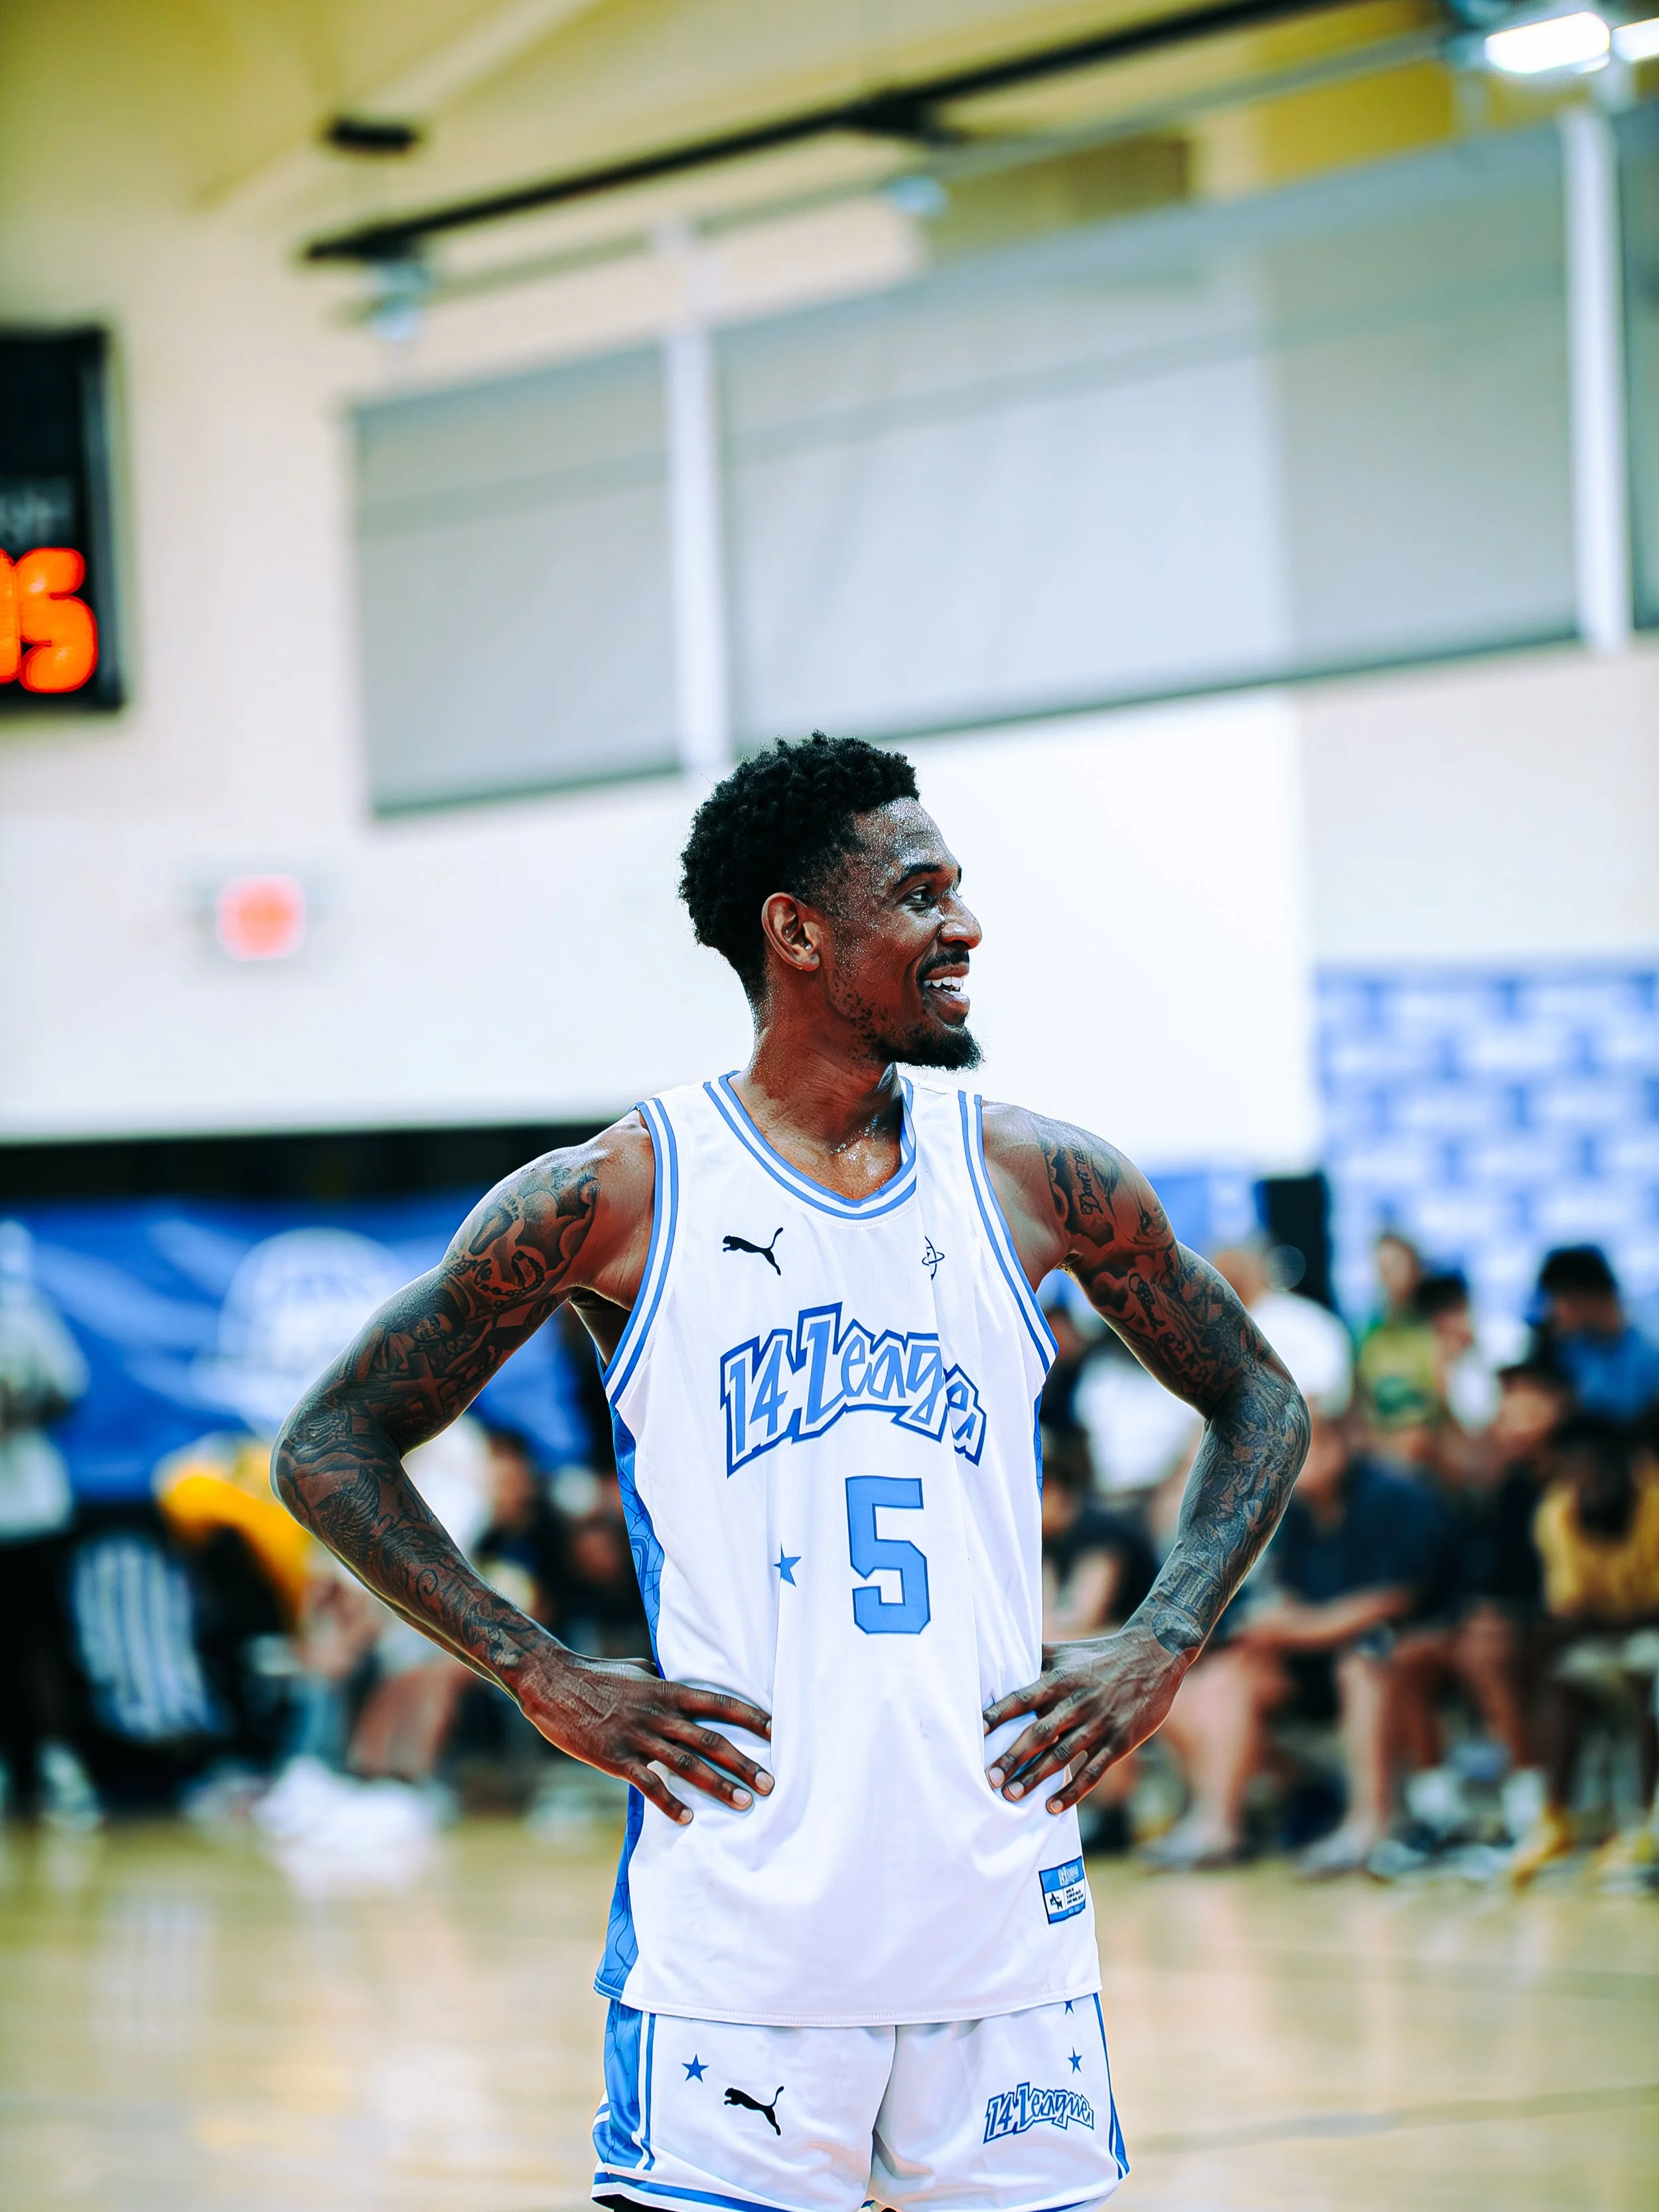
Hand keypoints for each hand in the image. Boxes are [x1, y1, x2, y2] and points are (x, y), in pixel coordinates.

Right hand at [512, 1639, 773, 1825]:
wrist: (552, 1681)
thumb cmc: (596, 1673)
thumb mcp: (637, 1670)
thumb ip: (663, 1681)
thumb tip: (682, 1686)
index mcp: (666, 1689)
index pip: (718, 1702)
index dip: (750, 1716)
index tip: (777, 1731)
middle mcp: (658, 1712)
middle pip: (710, 1739)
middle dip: (743, 1762)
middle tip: (770, 1784)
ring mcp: (637, 1736)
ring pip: (686, 1764)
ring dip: (717, 1785)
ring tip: (743, 1804)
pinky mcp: (614, 1757)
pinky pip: (648, 1784)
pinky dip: (669, 1803)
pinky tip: (687, 1820)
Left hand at [982, 1623, 1188, 1812]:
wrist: (1154, 1655)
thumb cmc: (1101, 1655)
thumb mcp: (1066, 1651)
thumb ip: (1035, 1658)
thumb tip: (1000, 1657)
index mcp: (1060, 1679)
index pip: (1023, 1699)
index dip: (999, 1715)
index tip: (976, 1732)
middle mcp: (1077, 1702)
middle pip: (1039, 1734)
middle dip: (1012, 1757)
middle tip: (989, 1778)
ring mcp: (1100, 1724)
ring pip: (1063, 1756)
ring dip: (1036, 1778)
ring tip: (1012, 1795)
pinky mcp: (1120, 1741)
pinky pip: (1093, 1771)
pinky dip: (1073, 1791)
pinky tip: (1053, 1806)